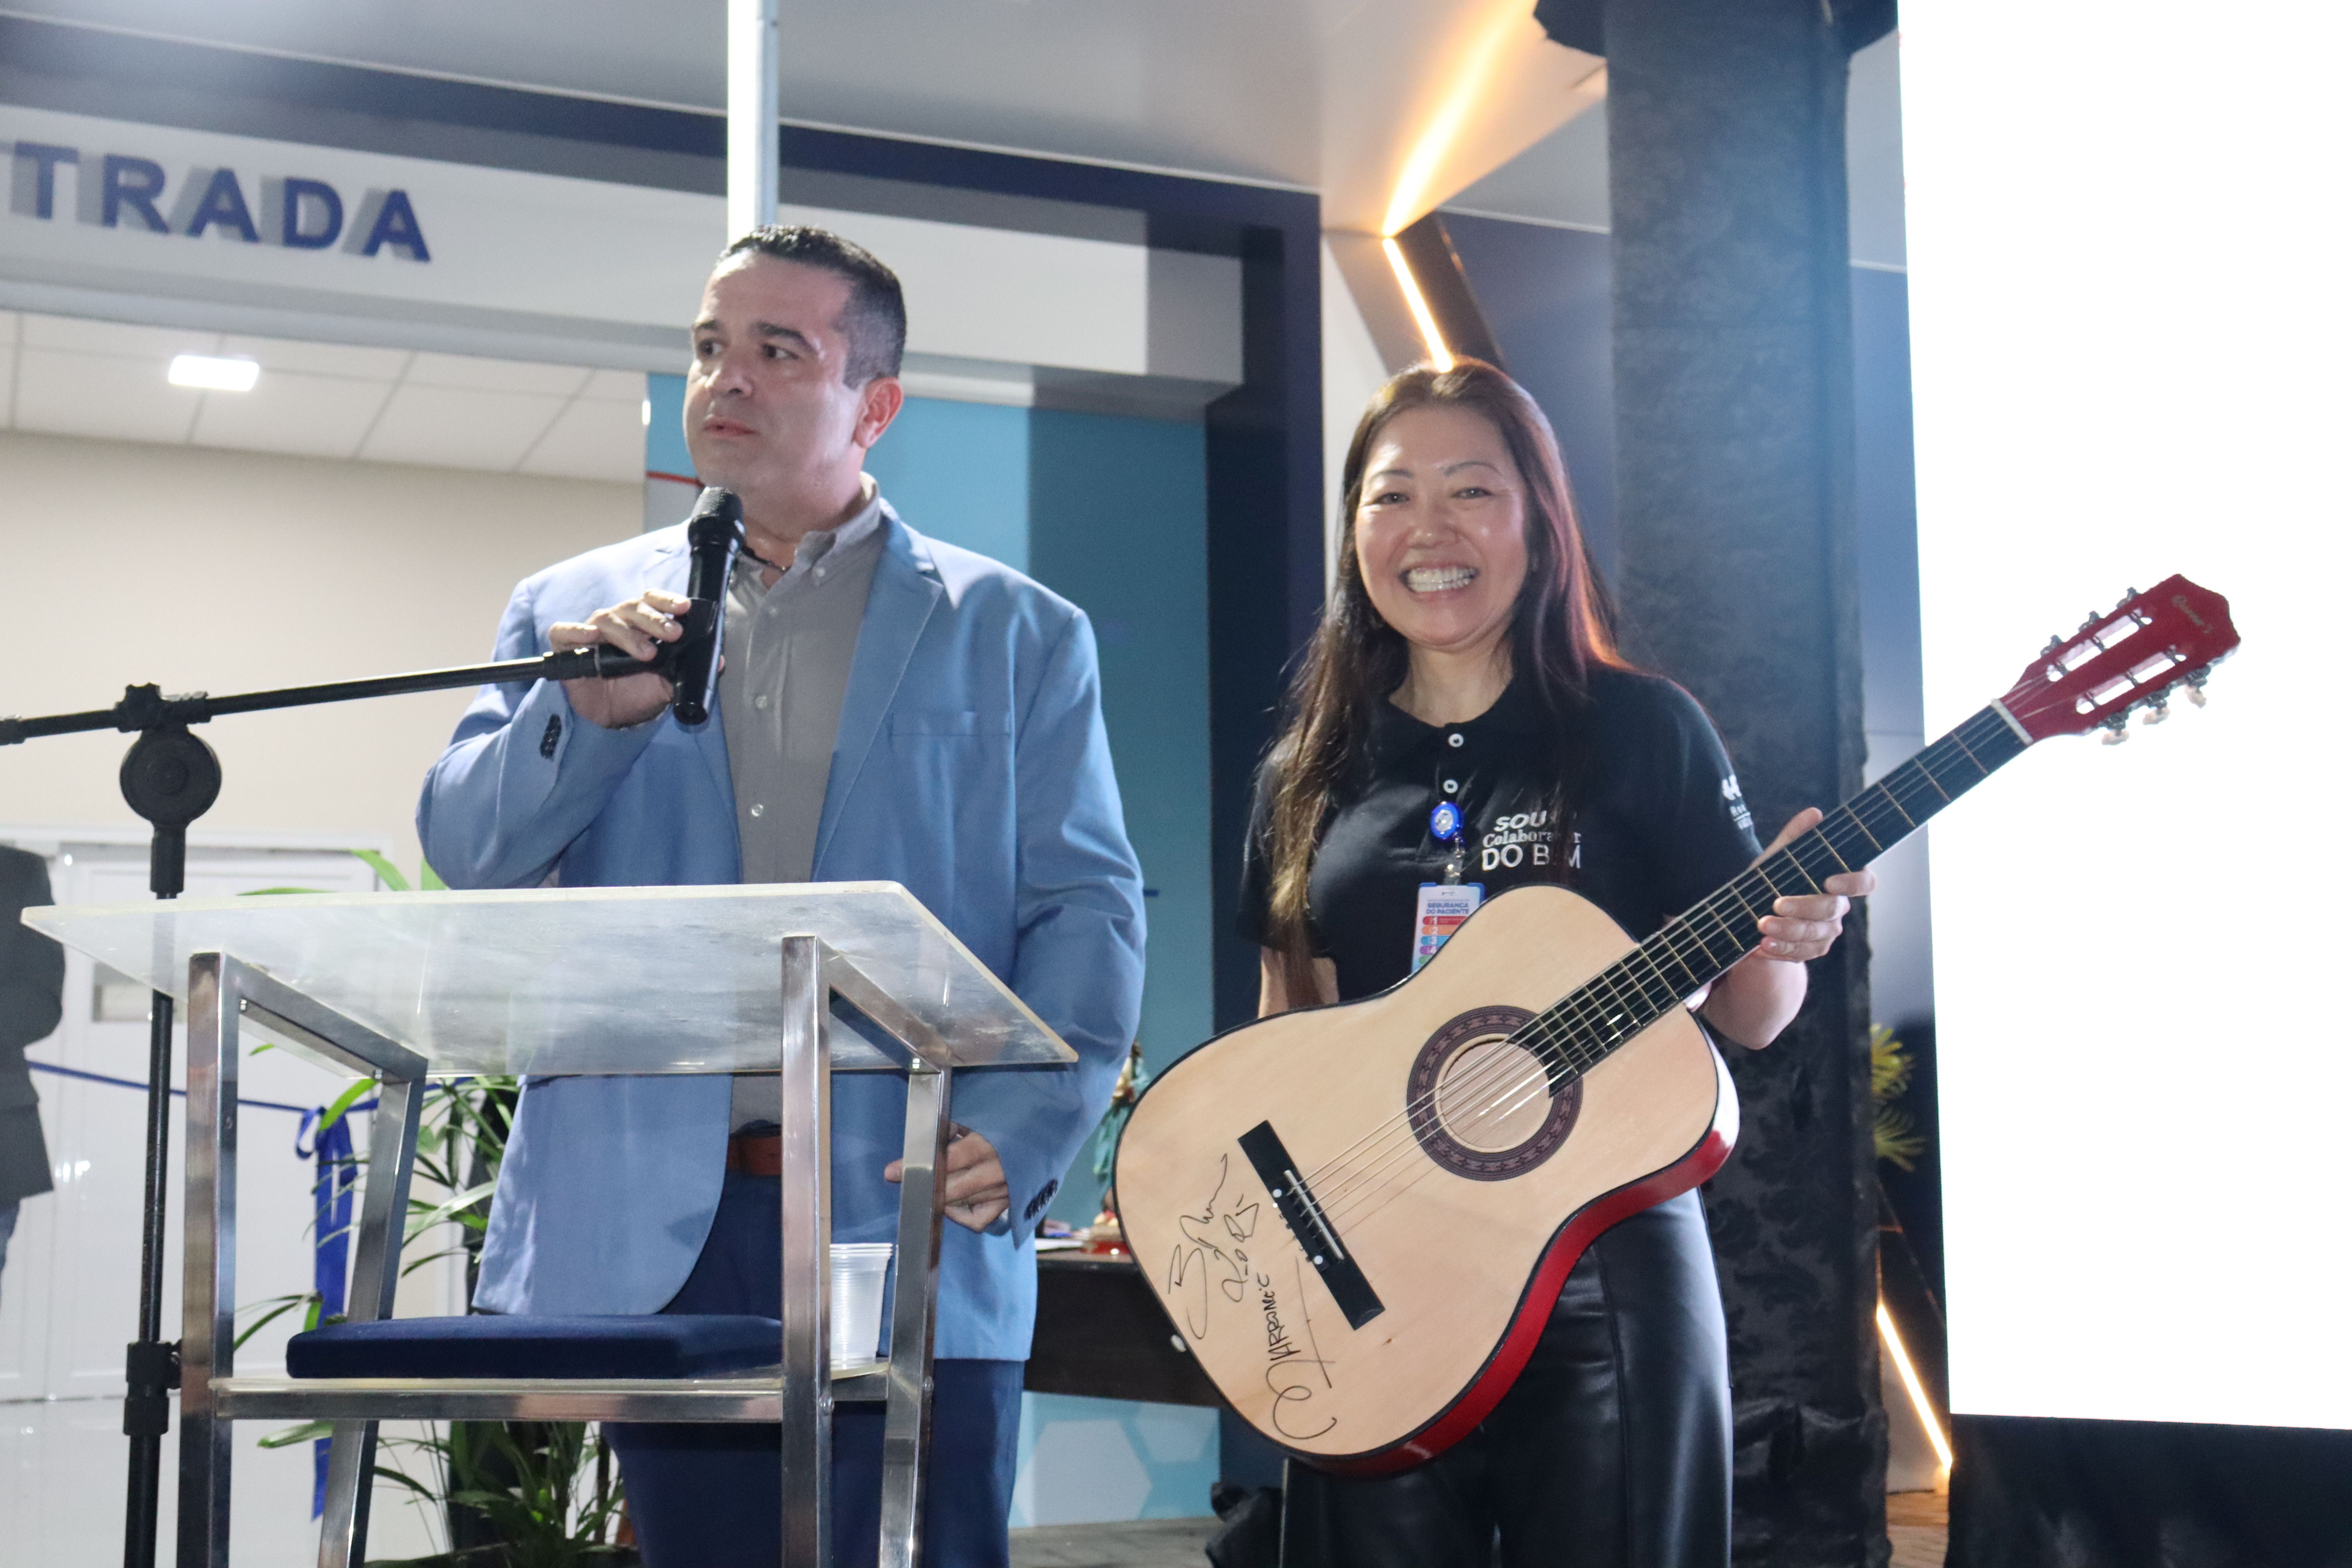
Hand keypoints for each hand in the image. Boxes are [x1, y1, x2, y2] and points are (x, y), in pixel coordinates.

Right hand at [549, 588, 688, 728]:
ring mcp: (591, 631)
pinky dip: (575, 630)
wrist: (609, 717)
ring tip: (646, 652)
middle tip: (672, 634)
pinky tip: (590, 636)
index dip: (668, 600)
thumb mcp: (665, 683)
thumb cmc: (635, 692)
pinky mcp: (566, 646)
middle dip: (655, 619)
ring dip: (628, 634)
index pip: (653, 601)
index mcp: (640, 623)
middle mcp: (617, 622)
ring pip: (607, 619)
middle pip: (634, 608)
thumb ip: (686, 670)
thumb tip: (718, 661)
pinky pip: (564, 632)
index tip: (684, 608)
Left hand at [884, 1127, 1008, 1232]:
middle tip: (910, 1183)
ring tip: (937, 1184)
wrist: (1045, 1136)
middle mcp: (996, 1172)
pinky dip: (961, 1216)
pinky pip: (976, 1220)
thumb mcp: (982, 1118)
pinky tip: (955, 1203)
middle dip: (925, 1187)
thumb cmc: (1009, 1125)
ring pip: (960, 1204)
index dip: (917, 1167)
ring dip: (943, 1196)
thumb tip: (924, 1138)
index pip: (946, 1160)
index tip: (892, 1172)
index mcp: (987, 1145)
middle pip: (950, 1190)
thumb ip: (953, 1128)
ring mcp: (1004, 1191)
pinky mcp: (1008, 1204)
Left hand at [1748, 807, 1874, 961]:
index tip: (1828, 881)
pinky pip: (1802, 953)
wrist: (1755, 913)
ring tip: (1762, 925)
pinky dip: (1781, 949)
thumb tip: (1815, 813)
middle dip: (1803, 907)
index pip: (1865, 881)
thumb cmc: (1774, 879)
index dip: (1853, 883)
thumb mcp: (1779, 857)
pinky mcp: (1813, 949)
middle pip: (1832, 909)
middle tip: (1776, 903)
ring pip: (1815, 934)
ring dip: (1788, 930)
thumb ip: (1796, 836)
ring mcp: (1828, 931)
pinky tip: (1763, 945)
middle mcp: (1839, 907)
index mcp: (1840, 879)